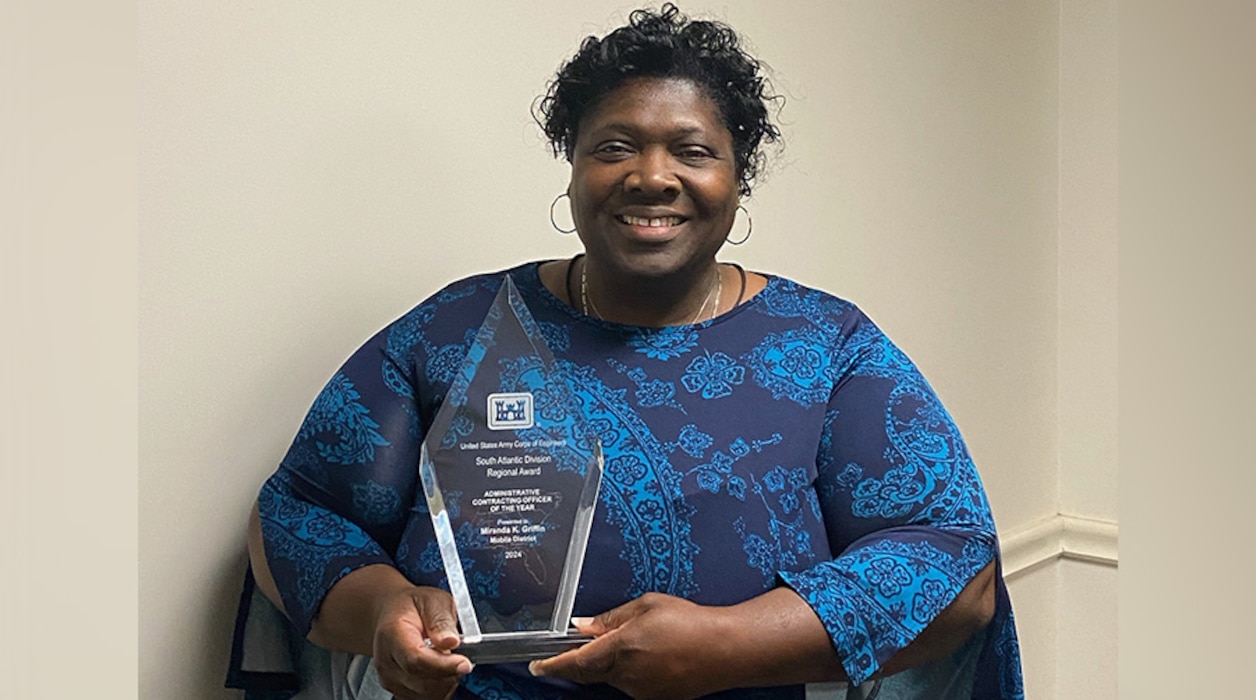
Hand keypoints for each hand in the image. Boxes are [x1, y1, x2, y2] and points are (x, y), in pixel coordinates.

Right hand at [370, 585, 472, 699]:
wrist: (392, 614)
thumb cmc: (412, 606)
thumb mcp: (432, 600)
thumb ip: (441, 619)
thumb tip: (450, 641)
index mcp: (392, 634)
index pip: (416, 660)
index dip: (443, 665)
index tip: (465, 663)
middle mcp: (387, 661)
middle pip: (423, 683)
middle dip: (450, 672)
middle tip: (460, 654)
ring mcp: (390, 679)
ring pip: (427, 695)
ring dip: (446, 681)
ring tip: (448, 659)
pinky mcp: (398, 691)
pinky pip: (427, 698)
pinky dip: (440, 688)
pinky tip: (441, 670)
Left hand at [528, 592, 732, 699]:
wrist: (727, 649)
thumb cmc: (690, 622)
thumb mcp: (646, 606)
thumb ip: (610, 618)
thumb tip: (583, 626)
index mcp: (621, 648)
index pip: (576, 662)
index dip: (552, 665)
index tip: (536, 666)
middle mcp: (627, 675)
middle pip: (591, 671)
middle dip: (584, 659)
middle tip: (590, 642)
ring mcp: (641, 690)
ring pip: (612, 677)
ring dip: (613, 661)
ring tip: (645, 640)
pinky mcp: (655, 698)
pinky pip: (631, 683)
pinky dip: (632, 669)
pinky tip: (654, 654)